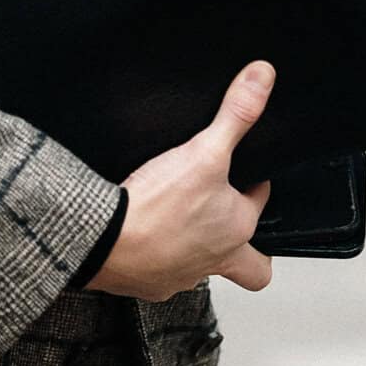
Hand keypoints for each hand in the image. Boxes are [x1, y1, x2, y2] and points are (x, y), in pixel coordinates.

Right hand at [89, 61, 274, 301]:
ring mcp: (182, 277)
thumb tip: (262, 79)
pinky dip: (155, 258)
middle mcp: (214, 260)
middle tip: (229, 224)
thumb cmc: (154, 207)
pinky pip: (161, 276)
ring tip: (176, 223)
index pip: (260, 204)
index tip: (239, 172)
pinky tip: (142, 238)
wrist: (103, 241)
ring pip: (203, 270)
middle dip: (249, 251)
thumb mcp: (204, 151)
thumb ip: (235, 116)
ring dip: (195, 248)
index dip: (253, 185)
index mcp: (237, 229)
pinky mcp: (149, 285)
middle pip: (251, 268)